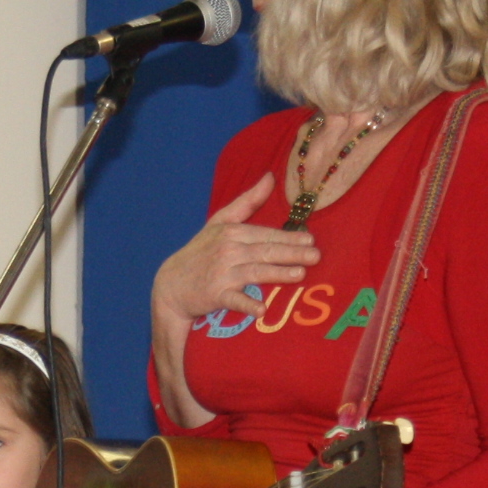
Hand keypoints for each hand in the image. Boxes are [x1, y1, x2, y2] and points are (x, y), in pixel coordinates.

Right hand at [151, 175, 319, 325]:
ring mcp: (221, 273)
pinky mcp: (215, 295)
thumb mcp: (220, 222)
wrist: (172, 284)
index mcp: (232, 232)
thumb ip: (248, 201)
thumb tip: (270, 177)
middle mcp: (228, 251)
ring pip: (254, 272)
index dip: (288, 237)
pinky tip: (262, 309)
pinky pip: (233, 300)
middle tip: (315, 256)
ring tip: (299, 274)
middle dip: (291, 253)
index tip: (310, 239)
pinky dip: (247, 304)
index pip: (265, 234)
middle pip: (264, 251)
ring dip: (276, 273)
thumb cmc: (201, 252)